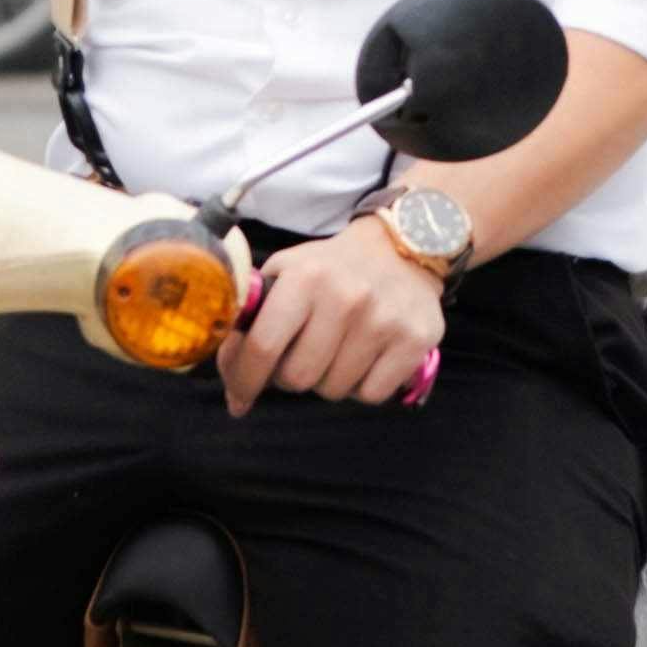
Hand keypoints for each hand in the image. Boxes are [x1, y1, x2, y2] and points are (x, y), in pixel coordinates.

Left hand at [219, 207, 446, 413]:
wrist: (402, 248)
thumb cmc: (333, 268)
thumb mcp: (286, 271)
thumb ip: (253, 314)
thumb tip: (230, 368)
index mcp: (305, 278)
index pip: (263, 347)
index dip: (243, 380)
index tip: (238, 398)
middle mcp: (345, 298)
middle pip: (298, 378)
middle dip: (290, 376)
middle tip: (300, 357)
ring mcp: (384, 321)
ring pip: (334, 390)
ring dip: (328, 380)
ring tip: (337, 349)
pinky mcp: (415, 341)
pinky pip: (371, 394)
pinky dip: (362, 386)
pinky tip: (365, 357)